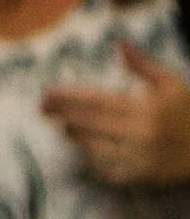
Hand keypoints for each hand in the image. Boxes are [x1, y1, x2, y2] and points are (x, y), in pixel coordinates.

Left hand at [41, 44, 189, 185]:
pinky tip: (82, 147)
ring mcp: (138, 159)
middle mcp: (139, 134)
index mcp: (147, 109)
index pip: (98, 102)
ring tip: (60, 124)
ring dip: (73, 134)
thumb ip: (143, 64)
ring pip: (92, 147)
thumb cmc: (188, 112)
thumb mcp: (171, 84)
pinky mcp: (138, 177)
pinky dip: (90, 157)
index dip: (69, 97)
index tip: (47, 92)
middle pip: (89, 124)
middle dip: (62, 114)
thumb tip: (120, 42)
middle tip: (42, 107)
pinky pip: (104, 169)